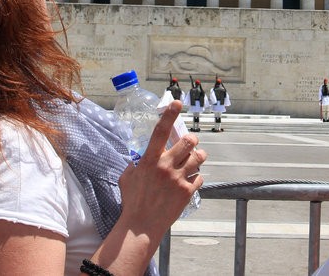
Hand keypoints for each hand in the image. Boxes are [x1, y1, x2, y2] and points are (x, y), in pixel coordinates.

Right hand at [117, 100, 205, 228]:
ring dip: (199, 156)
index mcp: (150, 160)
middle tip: (190, 143)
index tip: (177, 102)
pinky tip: (190, 181)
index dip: (170, 114)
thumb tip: (140, 157)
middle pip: (188, 142)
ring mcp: (178, 179)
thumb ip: (135, 164)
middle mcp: (166, 167)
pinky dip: (197, 177)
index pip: (160, 131)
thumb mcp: (128, 177)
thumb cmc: (132, 201)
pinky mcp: (187, 192)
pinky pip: (200, 177)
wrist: (141, 226)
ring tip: (195, 158)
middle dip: (191, 140)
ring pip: (199, 158)